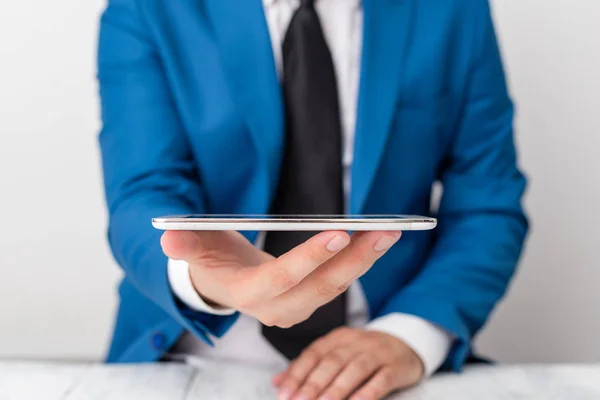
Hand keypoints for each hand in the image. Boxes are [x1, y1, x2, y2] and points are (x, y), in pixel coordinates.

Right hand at [160, 230, 399, 327]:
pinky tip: (376, 242)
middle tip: (386, 231)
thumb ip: (184, 244)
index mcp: (249, 294)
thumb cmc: (210, 260)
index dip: (312, 256)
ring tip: (389, 232)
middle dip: (356, 259)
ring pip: (335, 287)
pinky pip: (337, 285)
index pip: (284, 276)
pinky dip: (358, 264)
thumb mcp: (194, 249)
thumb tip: (168, 237)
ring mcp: (295, 310)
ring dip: (364, 261)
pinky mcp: (307, 303)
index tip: (341, 231)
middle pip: (322, 286)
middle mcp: (276, 309)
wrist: (223, 284)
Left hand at [273, 328, 423, 399]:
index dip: (297, 373)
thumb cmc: (364, 353)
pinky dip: (368, 392)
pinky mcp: (395, 366)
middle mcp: (356, 342)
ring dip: (337, 388)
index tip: (284, 394)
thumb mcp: (336, 353)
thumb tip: (277, 382)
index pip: (313, 353)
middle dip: (313, 384)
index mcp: (337, 338)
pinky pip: (381, 379)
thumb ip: (308, 367)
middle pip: (332, 362)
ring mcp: (377, 353)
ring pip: (355, 369)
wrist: (406, 343)